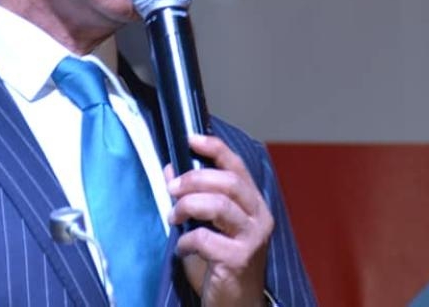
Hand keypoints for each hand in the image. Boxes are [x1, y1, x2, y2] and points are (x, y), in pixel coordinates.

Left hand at [166, 134, 273, 306]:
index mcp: (253, 204)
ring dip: (188, 206)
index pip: (237, 166)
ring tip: (173, 217)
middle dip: (194, 179)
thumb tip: (169, 170)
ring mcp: (252, 239)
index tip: (190, 139)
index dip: (214, 148)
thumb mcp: (206, 225)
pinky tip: (182, 247)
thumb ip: (191, 198)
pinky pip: (207, 239)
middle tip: (171, 190)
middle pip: (228, 182)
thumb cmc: (220, 263)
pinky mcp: (239, 260)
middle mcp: (259, 217)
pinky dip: (187, 240)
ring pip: (220, 206)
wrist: (234, 304)